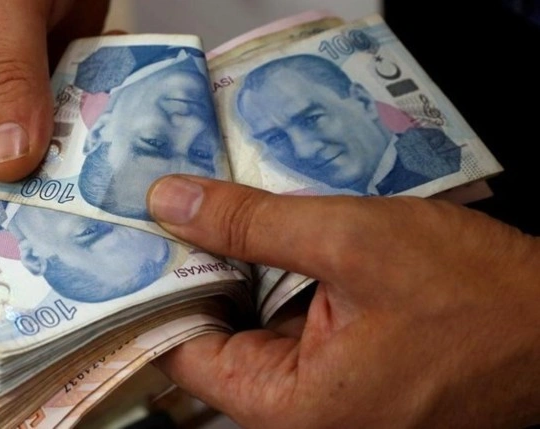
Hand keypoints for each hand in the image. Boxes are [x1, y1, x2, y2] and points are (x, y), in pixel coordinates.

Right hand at [0, 0, 108, 188]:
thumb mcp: (7, 3)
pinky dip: (94, 124)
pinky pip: (69, 127)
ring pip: (38, 154)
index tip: (48, 185)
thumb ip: (8, 75)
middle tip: (83, 168)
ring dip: (75, 150)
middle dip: (41, 171)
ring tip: (102, 132)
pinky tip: (109, 110)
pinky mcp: (46, 90)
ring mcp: (7, 95)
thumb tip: (8, 157)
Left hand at [147, 175, 539, 427]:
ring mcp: (325, 395)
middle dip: (200, 269)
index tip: (141, 232)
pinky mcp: (347, 370)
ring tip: (221, 208)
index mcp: (290, 410)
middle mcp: (300, 416)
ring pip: (254, 324)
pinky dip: (280, 278)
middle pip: (216, 335)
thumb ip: (251, 224)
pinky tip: (274, 233)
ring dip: (242, 267)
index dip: (159, 286)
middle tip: (176, 204)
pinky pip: (291, 322)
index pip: (183, 349)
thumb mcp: (354, 241)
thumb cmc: (476, 297)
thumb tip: (169, 202)